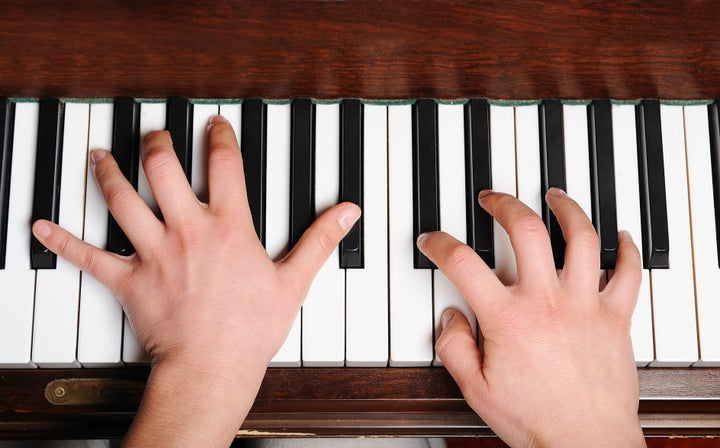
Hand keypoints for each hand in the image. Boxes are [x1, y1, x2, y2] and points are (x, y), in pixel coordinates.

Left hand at [32, 115, 359, 446]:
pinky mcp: (129, 279)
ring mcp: (154, 253)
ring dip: (108, 173)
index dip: (219, 136)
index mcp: (228, 228)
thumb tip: (347, 213)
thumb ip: (320, 240)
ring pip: (122, 200)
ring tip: (101, 155)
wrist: (212, 368)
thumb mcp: (294, 281)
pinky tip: (41, 225)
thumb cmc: (250, 329)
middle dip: (158, 143)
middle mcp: (187, 231)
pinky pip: (88, 256)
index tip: (215, 124)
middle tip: (156, 134)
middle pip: (163, 169)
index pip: (224, 165)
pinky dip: (62, 240)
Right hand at [418, 188, 644, 447]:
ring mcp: (585, 305)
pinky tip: (620, 237)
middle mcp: (547, 302)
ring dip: (567, 210)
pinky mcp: (616, 317)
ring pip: (581, 238)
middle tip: (493, 199)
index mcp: (508, 319)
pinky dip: (627, 251)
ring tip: (555, 196)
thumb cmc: (536, 421)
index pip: (462, 264)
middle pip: (526, 230)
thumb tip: (449, 316)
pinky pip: (628, 273)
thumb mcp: (476, 389)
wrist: (586, 444)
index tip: (434, 240)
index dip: (440, 244)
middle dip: (504, 204)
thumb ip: (453, 347)